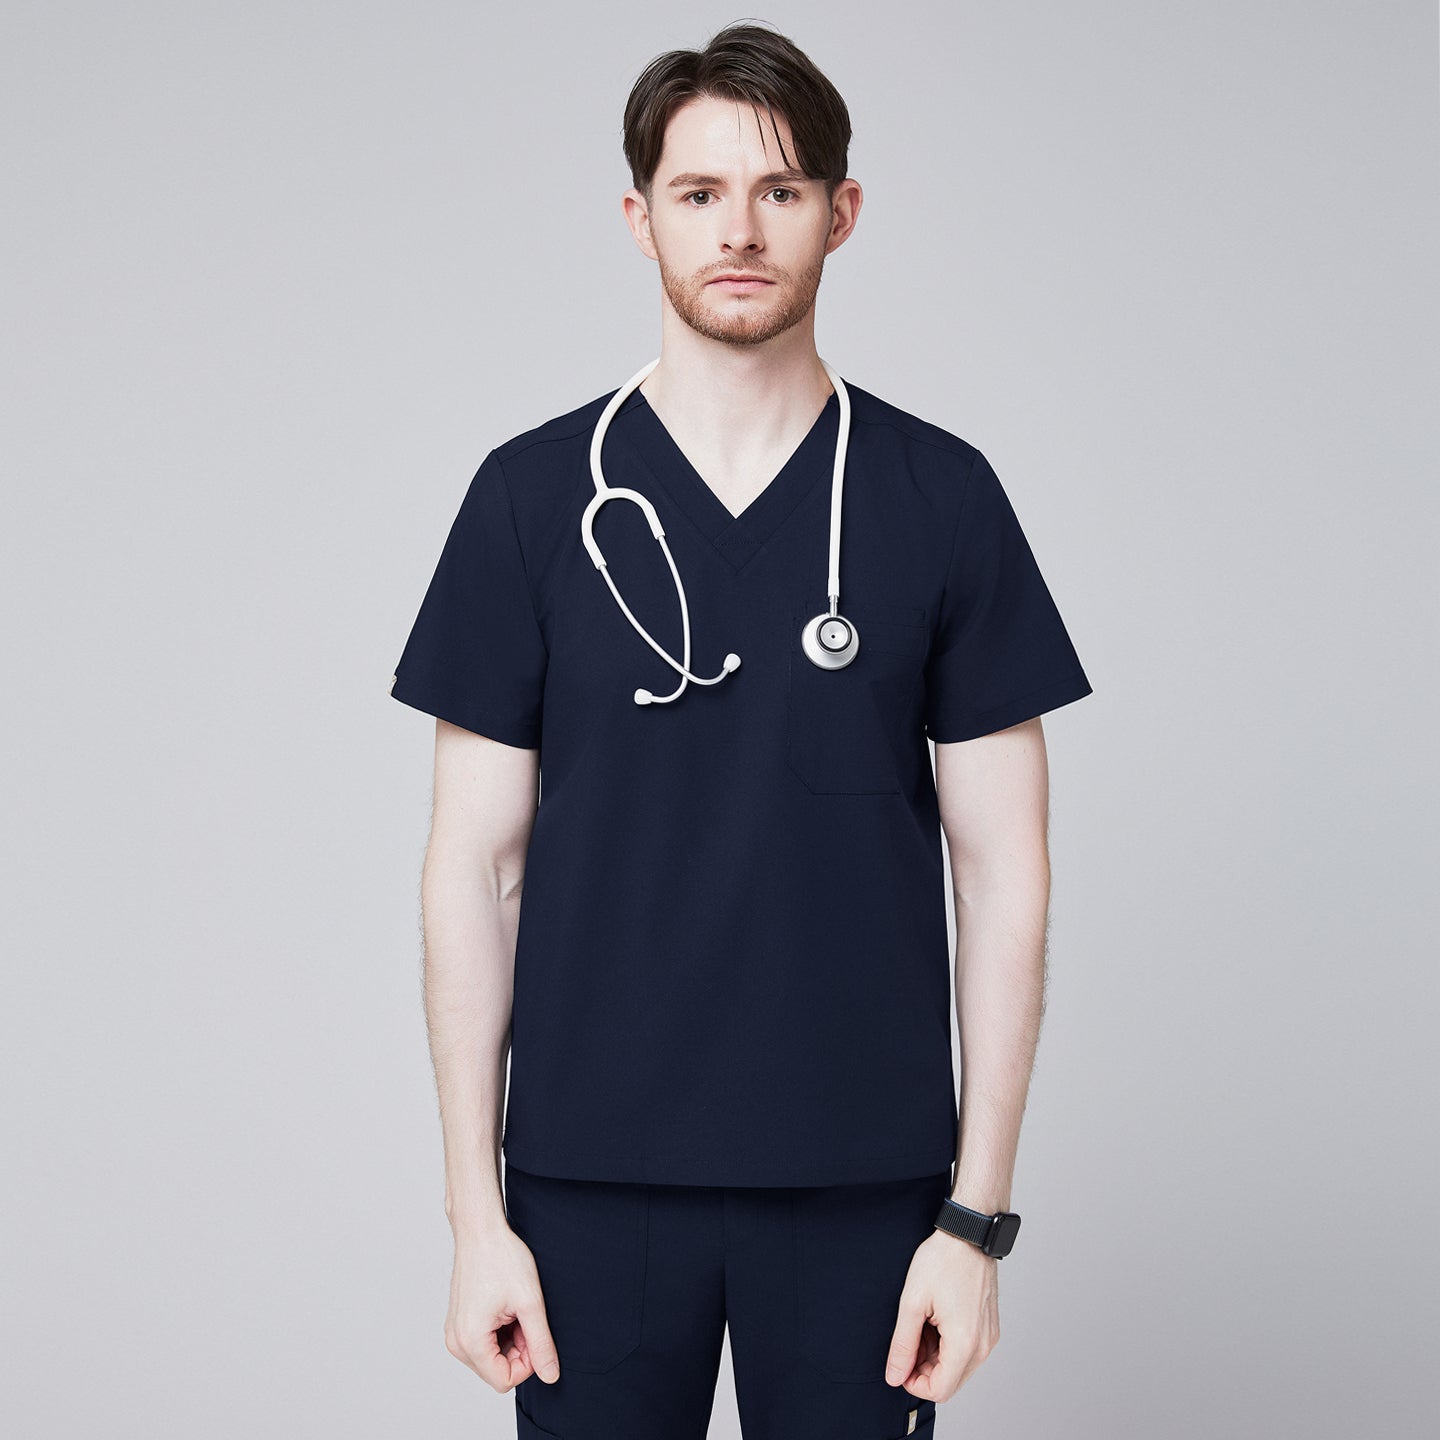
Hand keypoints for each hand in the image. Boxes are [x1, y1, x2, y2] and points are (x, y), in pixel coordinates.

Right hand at [444, 1224, 560, 1391]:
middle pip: (496, 1371)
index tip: (535, 1333)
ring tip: (516, 1309)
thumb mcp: (530, 1302)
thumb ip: (541, 1344)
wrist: (480, 1230)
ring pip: (491, 1358)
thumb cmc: (502, 1258)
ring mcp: (454, 1333)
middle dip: (518, 1350)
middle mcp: (456, 1343)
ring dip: (510, 1340)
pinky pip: (482, 1344)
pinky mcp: (458, 1324)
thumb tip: (550, 1375)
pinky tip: (505, 1307)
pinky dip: (499, 1332)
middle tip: (527, 1316)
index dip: (528, 1362)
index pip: (504, 1380)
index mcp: (470, 1341)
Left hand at [884, 1230, 1000, 1400]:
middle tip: (909, 1336)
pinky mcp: (989, 1327)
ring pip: (958, 1367)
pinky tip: (936, 1318)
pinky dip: (947, 1344)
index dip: (914, 1384)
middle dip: (924, 1368)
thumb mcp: (912, 1302)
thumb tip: (894, 1375)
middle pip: (950, 1382)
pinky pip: (967, 1351)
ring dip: (935, 1356)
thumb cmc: (942, 1261)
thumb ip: (902, 1344)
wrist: (968, 1235)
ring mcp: (989, 1337)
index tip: (901, 1362)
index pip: (939, 1391)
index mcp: (965, 1344)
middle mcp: (983, 1346)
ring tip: (922, 1322)